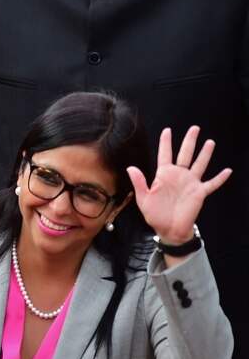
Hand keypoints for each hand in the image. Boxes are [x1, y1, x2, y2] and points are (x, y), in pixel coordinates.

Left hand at [127, 126, 231, 243]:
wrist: (168, 230)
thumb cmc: (155, 215)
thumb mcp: (143, 199)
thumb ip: (139, 182)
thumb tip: (130, 168)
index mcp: (164, 175)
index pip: (165, 154)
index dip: (166, 142)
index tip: (167, 130)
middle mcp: (178, 176)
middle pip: (185, 154)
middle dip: (190, 141)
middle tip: (195, 128)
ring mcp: (190, 183)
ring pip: (199, 164)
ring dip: (205, 153)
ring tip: (210, 142)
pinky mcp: (199, 193)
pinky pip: (212, 184)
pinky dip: (220, 178)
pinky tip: (227, 170)